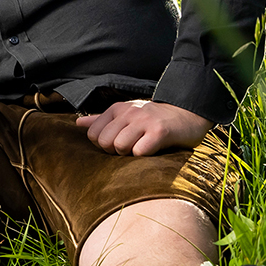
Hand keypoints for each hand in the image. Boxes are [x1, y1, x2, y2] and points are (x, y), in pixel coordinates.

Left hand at [76, 100, 212, 156]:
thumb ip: (101, 120)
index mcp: (117, 109)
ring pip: (120, 147)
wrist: (187, 114)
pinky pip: (140, 152)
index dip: (103, 146)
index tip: (117, 144)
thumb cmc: (152, 119)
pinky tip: (153, 150)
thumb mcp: (126, 114)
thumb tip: (77, 123)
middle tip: (130, 148)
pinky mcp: (160, 132)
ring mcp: (144, 121)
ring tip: (142, 148)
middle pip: (105, 142)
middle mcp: (129, 112)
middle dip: (115, 152)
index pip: (93, 134)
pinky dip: (144, 156)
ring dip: (130, 154)